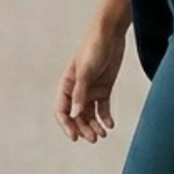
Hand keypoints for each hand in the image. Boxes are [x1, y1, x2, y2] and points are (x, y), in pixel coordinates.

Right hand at [54, 26, 125, 142]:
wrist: (111, 34)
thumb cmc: (94, 48)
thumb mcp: (86, 71)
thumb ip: (81, 93)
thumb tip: (76, 114)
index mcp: (67, 85)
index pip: (62, 110)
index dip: (67, 125)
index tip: (75, 137)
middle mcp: (77, 90)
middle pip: (77, 115)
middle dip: (84, 128)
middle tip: (93, 139)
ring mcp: (91, 89)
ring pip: (90, 114)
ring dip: (95, 125)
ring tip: (103, 134)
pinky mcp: (104, 87)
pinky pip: (103, 107)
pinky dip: (105, 117)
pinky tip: (110, 125)